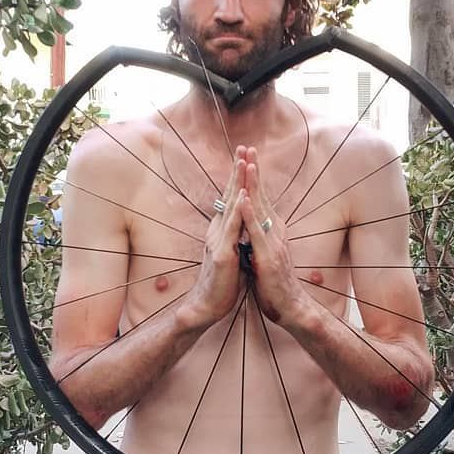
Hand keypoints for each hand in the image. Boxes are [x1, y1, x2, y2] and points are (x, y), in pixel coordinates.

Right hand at [181, 146, 248, 327]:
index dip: (239, 178)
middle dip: (238, 171)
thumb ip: (235, 236)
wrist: (207, 307)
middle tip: (244, 147)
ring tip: (244, 161)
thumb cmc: (223, 282)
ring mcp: (218, 241)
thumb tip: (242, 223)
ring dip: (238, 183)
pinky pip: (231, 229)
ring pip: (230, 206)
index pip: (232, 199)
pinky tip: (243, 196)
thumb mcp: (232, 253)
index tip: (247, 156)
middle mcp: (218, 231)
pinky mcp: (221, 255)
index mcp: (222, 230)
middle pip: (230, 195)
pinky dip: (237, 211)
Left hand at [238, 147, 309, 325]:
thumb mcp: (265, 254)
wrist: (290, 307)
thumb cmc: (275, 283)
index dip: (254, 177)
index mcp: (273, 230)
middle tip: (248, 147)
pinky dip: (249, 212)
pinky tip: (243, 197)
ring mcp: (273, 241)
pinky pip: (256, 230)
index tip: (247, 156)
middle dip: (254, 171)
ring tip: (246, 163)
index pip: (261, 198)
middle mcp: (275, 231)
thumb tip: (253, 223)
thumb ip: (260, 237)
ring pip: (260, 207)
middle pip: (262, 195)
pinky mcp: (268, 255)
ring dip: (253, 184)